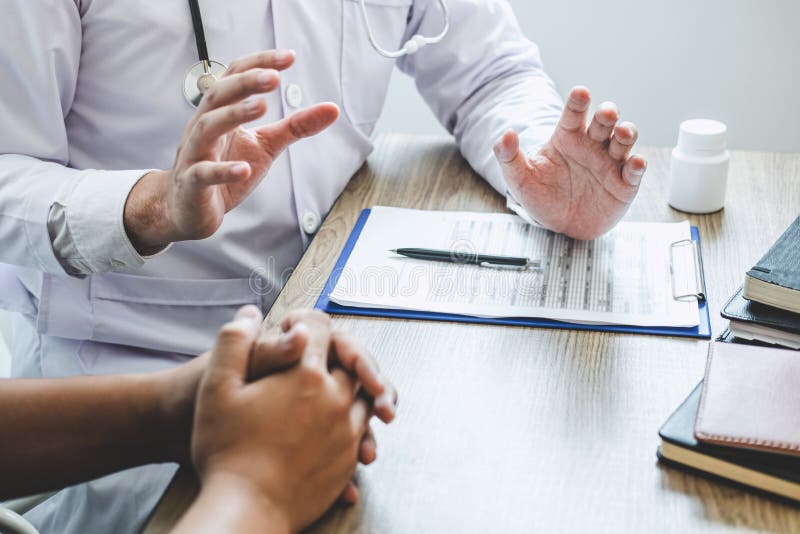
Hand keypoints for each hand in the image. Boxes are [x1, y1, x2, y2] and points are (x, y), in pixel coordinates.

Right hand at [124, 50, 339, 252]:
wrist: (191, 208)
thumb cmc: (227, 170)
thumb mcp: (267, 144)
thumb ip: (296, 126)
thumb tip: (333, 109)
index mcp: (221, 111)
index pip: (235, 77)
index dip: (259, 64)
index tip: (289, 57)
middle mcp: (203, 126)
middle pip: (219, 95)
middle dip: (246, 83)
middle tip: (274, 77)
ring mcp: (195, 154)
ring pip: (208, 127)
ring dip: (234, 114)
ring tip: (261, 107)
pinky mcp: (193, 184)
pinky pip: (204, 173)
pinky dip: (223, 170)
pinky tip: (244, 169)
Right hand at [189, 306, 371, 531]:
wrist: (246, 509)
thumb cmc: (226, 450)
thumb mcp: (216, 389)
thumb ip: (233, 344)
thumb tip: (250, 314)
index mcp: (305, 374)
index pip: (321, 328)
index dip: (305, 322)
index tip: (291, 331)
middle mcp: (335, 398)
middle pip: (350, 361)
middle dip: (334, 354)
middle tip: (312, 362)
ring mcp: (347, 431)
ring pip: (361, 396)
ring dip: (347, 388)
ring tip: (324, 394)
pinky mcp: (348, 459)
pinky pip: (361, 432)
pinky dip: (351, 424)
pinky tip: (329, 430)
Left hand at [495, 86, 646, 239]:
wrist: (558, 227)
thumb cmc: (541, 196)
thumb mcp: (519, 179)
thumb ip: (509, 157)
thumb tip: (506, 134)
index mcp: (567, 137)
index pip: (574, 114)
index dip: (578, 102)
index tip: (580, 93)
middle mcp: (592, 145)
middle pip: (604, 122)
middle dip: (608, 114)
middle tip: (606, 114)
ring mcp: (610, 163)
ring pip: (624, 140)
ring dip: (627, 133)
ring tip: (622, 133)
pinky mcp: (624, 184)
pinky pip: (634, 172)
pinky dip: (637, 166)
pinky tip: (635, 163)